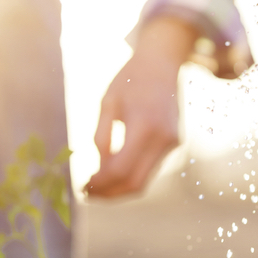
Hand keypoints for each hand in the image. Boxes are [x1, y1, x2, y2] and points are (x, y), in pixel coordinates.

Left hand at [86, 17, 199, 197]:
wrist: (163, 63)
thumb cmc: (130, 79)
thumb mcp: (108, 102)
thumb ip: (102, 137)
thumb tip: (99, 170)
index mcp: (144, 125)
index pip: (120, 169)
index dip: (99, 183)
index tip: (83, 186)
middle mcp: (163, 139)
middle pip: (134, 183)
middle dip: (109, 194)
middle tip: (87, 194)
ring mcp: (172, 144)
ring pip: (143, 182)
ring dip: (118, 190)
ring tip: (96, 187)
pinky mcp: (174, 145)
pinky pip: (149, 170)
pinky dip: (129, 177)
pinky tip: (112, 174)